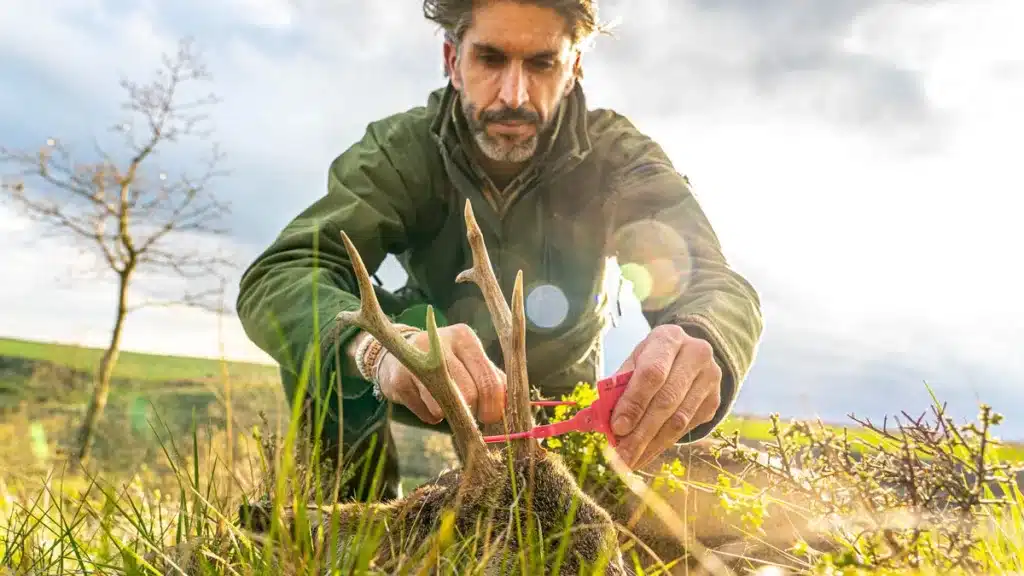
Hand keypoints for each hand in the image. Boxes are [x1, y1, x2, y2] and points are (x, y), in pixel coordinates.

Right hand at [376, 324, 506, 425]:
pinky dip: (430, 416)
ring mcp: (416, 360)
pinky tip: (425, 400)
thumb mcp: (471, 362)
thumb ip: (493, 380)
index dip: (494, 406)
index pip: (488, 379)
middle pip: (468, 394)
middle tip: (467, 411)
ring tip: (443, 401)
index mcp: (464, 337)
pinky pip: (426, 415)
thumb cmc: (447, 363)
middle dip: (471, 411)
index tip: (490, 416)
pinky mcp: (398, 380)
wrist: (397, 356)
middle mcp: (439, 343)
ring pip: (444, 407)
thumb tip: (508, 405)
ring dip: (448, 414)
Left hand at [609, 324, 721, 469]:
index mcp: (670, 338)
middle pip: (667, 400)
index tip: (617, 428)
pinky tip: (645, 454)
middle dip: (641, 432)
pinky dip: (663, 445)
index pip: (652, 373)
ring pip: (678, 420)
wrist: (689, 354)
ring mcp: (710, 379)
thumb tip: (603, 420)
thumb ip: (620, 385)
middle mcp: (696, 355)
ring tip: (630, 460)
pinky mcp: (714, 401)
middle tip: (621, 455)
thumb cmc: (653, 358)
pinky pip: (687, 429)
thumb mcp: (635, 361)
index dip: (634, 403)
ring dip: (651, 445)